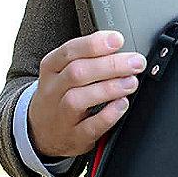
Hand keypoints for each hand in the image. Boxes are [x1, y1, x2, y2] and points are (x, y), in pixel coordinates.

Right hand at [27, 30, 146, 157]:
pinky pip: (90, 127)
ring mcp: (61, 115)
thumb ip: (88, 59)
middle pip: (77, 73)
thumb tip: (121, 49)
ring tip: (131, 82)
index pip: (70, 51)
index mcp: (51, 68)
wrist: (42, 131)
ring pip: (79, 99)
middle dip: (110, 65)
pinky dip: (108, 115)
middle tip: (135, 62)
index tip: (118, 40)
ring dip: (109, 88)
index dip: (95, 44)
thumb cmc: (61, 95)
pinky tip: (122, 105)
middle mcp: (53, 90)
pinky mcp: (74, 136)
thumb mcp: (63, 72)